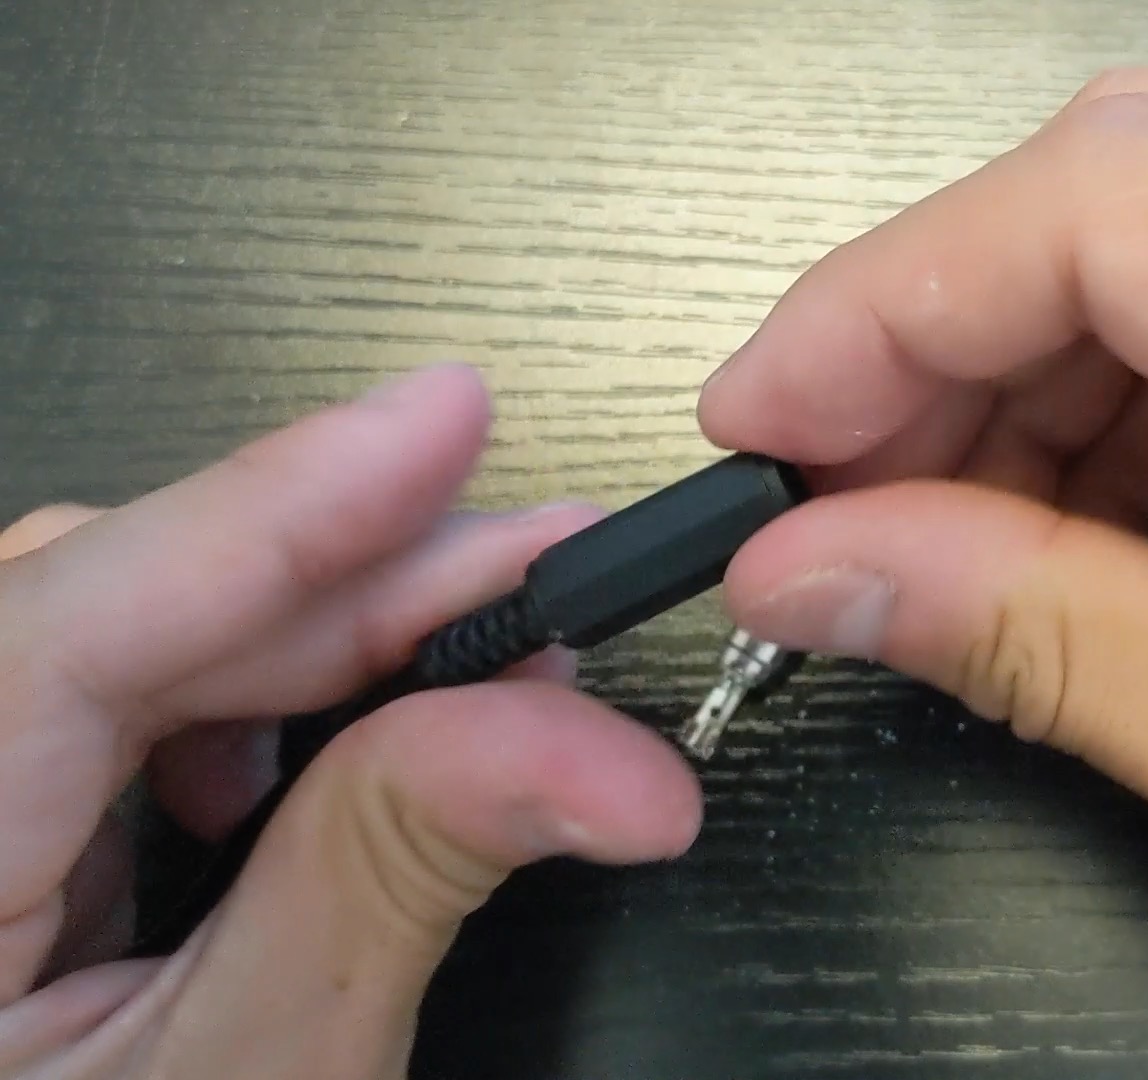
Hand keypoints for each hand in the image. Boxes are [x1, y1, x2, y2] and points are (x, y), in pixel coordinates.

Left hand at [0, 364, 699, 1077]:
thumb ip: (393, 880)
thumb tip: (589, 743)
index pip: (62, 636)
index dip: (270, 510)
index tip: (446, 420)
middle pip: (96, 606)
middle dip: (341, 580)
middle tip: (547, 580)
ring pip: (97, 630)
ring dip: (298, 633)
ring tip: (469, 671)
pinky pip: (84, 693)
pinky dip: (231, 693)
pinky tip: (311, 751)